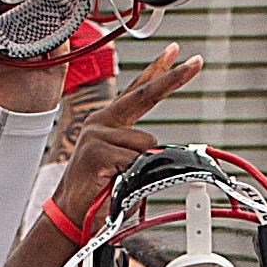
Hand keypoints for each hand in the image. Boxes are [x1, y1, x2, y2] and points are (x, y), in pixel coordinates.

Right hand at [50, 48, 199, 230]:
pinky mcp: (96, 151)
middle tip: (195, 62)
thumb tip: (161, 150)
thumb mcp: (126, 166)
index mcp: (109, 122)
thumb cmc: (100, 193)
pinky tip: (112, 182)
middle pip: (144, 95)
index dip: (158, 71)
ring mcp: (96, 134)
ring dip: (142, 166)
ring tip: (119, 179)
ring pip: (145, 143)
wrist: (70, 216)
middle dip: (173, 78)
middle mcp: (101, 121)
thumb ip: (143, 151)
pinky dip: (132, 175)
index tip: (175, 50)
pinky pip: (133, 160)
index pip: (137, 91)